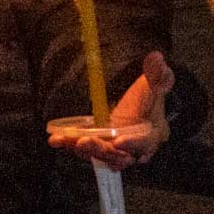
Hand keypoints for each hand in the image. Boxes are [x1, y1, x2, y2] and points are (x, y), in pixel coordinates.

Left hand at [48, 49, 173, 170]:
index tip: (119, 141)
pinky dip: (71, 145)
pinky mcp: (99, 146)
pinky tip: (55, 140)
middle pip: (120, 156)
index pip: (146, 143)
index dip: (134, 144)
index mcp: (152, 134)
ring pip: (102, 156)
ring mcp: (115, 149)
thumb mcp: (156, 82)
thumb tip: (156, 57)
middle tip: (85, 142)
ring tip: (70, 141)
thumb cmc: (150, 96)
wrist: (139, 106)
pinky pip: (85, 149)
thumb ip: (158, 74)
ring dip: (86, 150)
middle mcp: (134, 148)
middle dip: (103, 151)